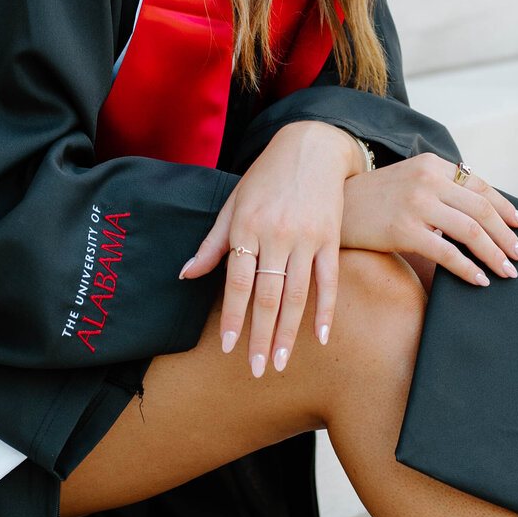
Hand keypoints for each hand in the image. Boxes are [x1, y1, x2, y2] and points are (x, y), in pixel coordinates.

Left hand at [179, 121, 366, 375]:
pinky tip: (320, 336)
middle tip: (257, 369)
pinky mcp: (331, 237)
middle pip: (268, 295)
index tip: (226, 346)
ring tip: (283, 362)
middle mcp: (277, 234)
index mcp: (247, 226)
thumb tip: (186, 275)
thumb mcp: (233, 204)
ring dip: (290, 332)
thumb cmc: (266, 177)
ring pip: (298, 293)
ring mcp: (307, 237)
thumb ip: (213, 243)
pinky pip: (329, 280)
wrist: (312, 147)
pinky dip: (326, 309)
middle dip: (262, 336)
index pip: (237, 281)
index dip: (232, 316)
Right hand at [340, 155, 517, 285]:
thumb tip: (479, 215)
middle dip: (507, 236)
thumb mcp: (409, 180)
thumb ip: (440, 189)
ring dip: (495, 254)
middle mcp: (428, 179)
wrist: (334, 206)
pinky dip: (469, 268)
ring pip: (471, 231)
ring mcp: (416, 204)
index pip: (480, 186)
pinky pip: (448, 252)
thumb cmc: (374, 199)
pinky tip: (479, 279)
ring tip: (508, 271)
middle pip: (482, 210)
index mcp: (433, 165)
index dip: (505, 208)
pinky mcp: (404, 229)